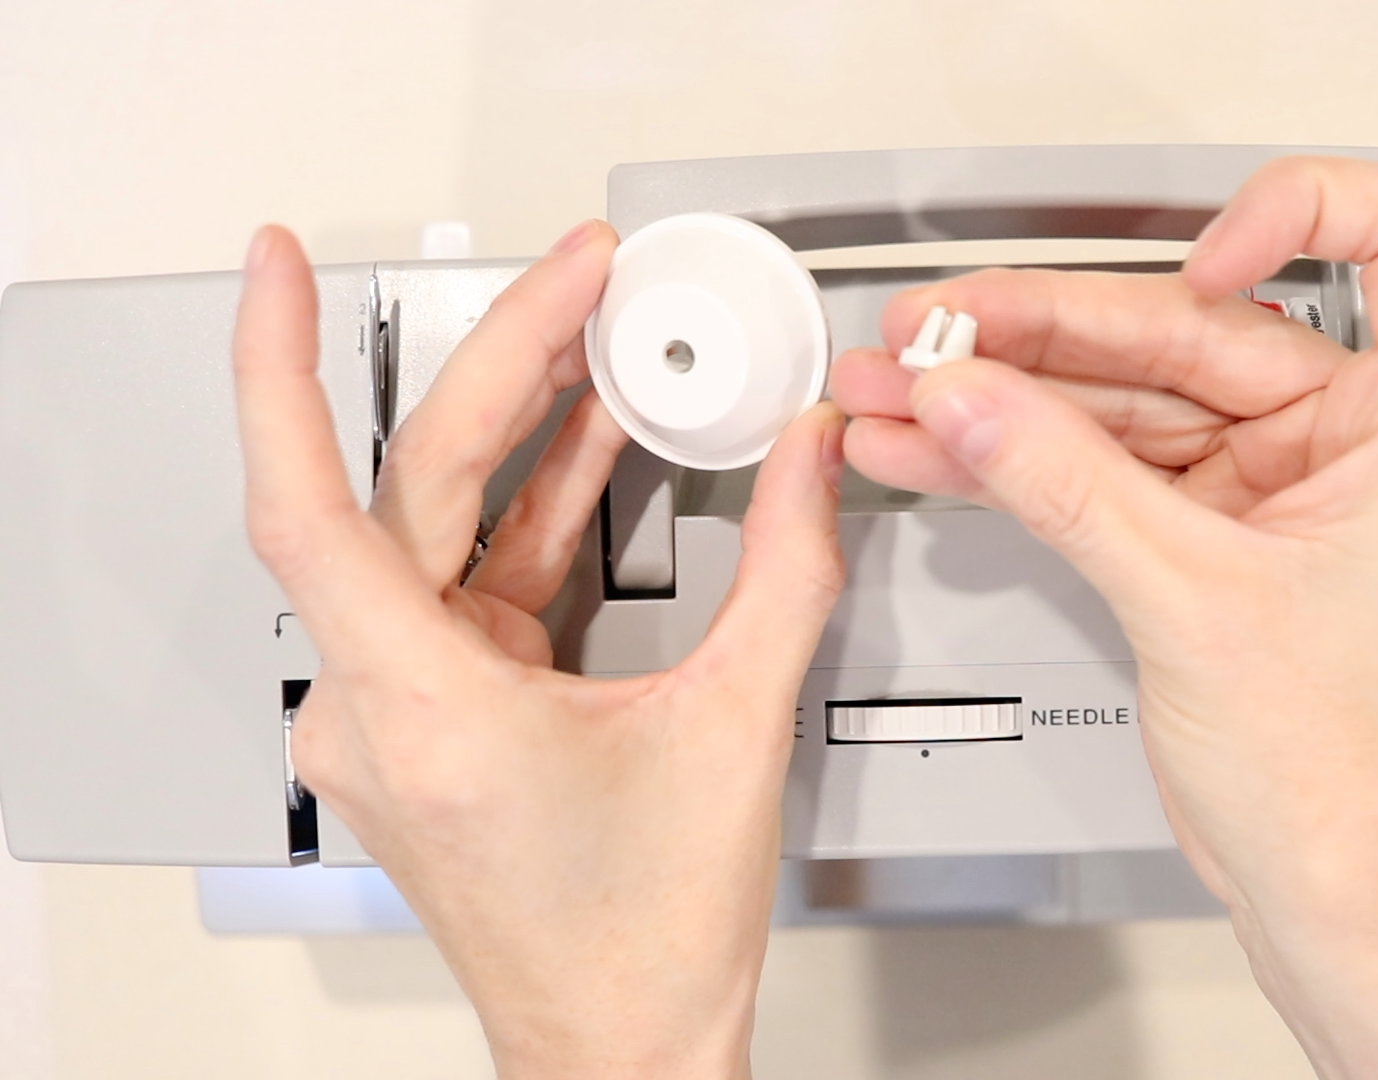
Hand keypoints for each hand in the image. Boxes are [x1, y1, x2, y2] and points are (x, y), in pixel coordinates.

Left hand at [233, 221, 845, 1079]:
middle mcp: (374, 710)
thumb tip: (808, 459)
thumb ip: (788, 568)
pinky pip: (455, 581)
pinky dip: (522, 513)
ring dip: (517, 434)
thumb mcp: (736, 728)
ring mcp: (390, 716)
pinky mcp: (423, 719)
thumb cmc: (642, 941)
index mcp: (424, 710)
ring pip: (428, 528)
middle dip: (502, 363)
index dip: (278, 366)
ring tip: (596, 342)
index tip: (276, 269)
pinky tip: (585, 452)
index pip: (303, 503)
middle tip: (575, 278)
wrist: (620, 1043)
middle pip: (405, 485)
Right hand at [831, 158, 1377, 1077]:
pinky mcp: (1212, 537)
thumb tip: (978, 400)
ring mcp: (1274, 488)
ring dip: (1008, 395)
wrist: (1334, 893)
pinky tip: (940, 447)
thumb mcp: (1197, 606)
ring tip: (905, 386)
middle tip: (939, 331)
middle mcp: (1353, 441)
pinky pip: (1102, 467)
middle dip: (1048, 327)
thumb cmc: (1352, 780)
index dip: (1296, 213)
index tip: (1193, 256)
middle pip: (1193, 324)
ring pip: (1127, 397)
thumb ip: (1070, 487)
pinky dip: (1020, 459)